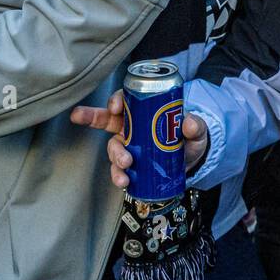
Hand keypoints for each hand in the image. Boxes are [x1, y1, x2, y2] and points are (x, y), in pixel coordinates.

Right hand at [71, 90, 208, 187]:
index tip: (115, 106)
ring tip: (126, 163)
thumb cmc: (190, 139)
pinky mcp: (131, 165)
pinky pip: (119, 169)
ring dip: (115, 155)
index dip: (116, 99)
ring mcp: (129, 145)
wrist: (192, 162)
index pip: (126, 99)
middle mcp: (132, 126)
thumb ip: (195, 126)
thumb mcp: (197, 130)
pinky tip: (124, 180)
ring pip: (113, 147)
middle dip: (91, 116)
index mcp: (145, 111)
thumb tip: (189, 123)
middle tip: (82, 117)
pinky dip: (118, 175)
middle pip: (106, 117)